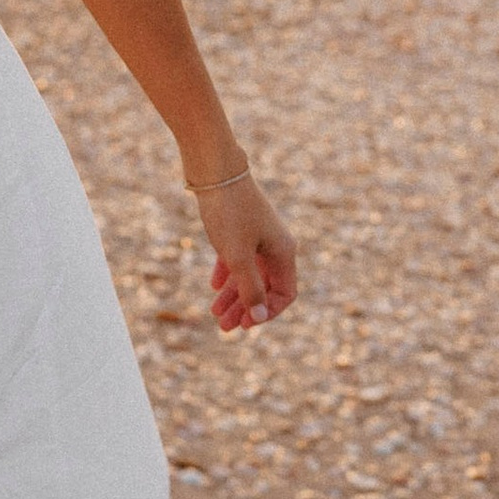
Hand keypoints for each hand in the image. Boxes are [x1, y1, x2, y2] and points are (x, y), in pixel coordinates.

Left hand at [194, 173, 295, 331]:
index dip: (267, 312)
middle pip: (264, 286)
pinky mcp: (240, 227)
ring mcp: (257, 236)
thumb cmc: (229, 212)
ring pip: (249, 273)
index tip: (246, 324)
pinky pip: (237, 257)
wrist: (214, 170)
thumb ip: (249, 288)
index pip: (285, 294)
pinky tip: (213, 286)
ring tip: (214, 315)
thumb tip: (259, 317)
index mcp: (283, 252)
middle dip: (246, 308)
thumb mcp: (238, 256)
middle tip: (225, 328)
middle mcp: (275, 245)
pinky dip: (227, 273)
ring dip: (233, 295)